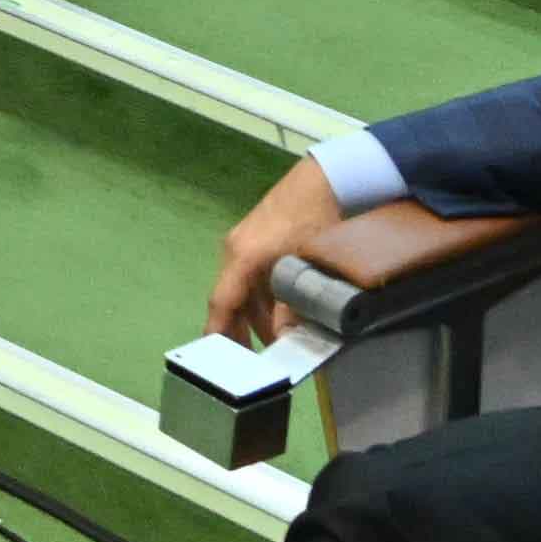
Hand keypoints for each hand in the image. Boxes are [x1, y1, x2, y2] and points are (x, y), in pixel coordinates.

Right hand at [205, 154, 351, 345]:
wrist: (325, 178)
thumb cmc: (315, 219)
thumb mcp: (306, 267)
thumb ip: (292, 306)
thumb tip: (282, 339)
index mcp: (242, 257)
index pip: (222, 302)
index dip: (218, 332)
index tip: (215, 360)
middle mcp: (236, 251)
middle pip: (230, 300)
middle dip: (239, 331)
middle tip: (251, 363)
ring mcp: (245, 244)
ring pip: (244, 291)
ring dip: (257, 317)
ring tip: (276, 342)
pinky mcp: (258, 241)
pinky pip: (253, 279)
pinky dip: (264, 301)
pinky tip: (282, 315)